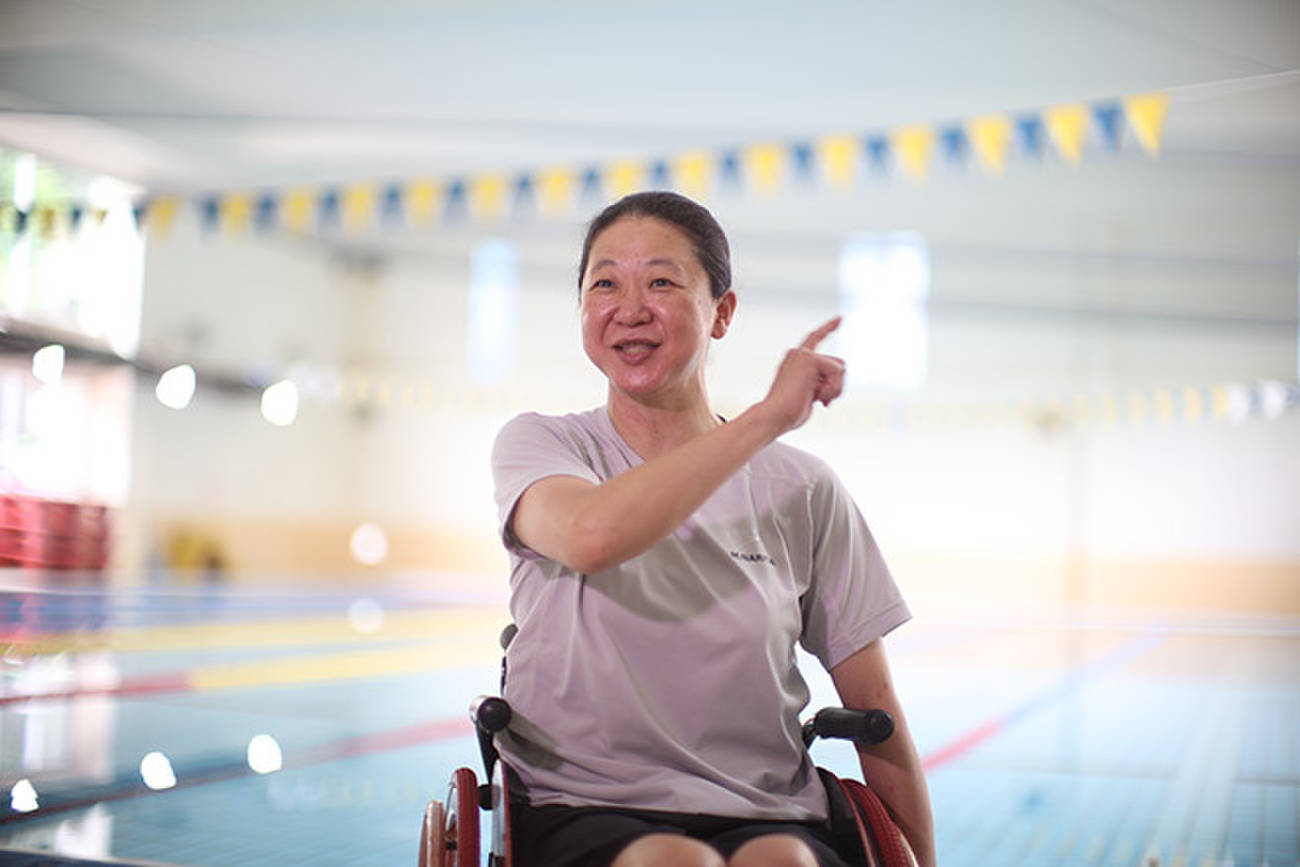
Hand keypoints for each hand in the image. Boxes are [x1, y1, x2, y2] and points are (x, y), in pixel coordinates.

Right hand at [758, 317, 845, 433]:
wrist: (774, 416)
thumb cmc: (788, 413)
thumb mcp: (808, 397)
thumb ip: (820, 386)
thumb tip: (835, 381)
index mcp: (795, 360)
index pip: (815, 338)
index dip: (829, 328)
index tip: (841, 318)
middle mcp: (798, 353)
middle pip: (839, 363)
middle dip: (837, 385)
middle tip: (820, 399)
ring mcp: (803, 354)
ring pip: (841, 369)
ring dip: (834, 389)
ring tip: (815, 398)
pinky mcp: (810, 359)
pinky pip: (838, 373)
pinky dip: (832, 389)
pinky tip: (816, 396)